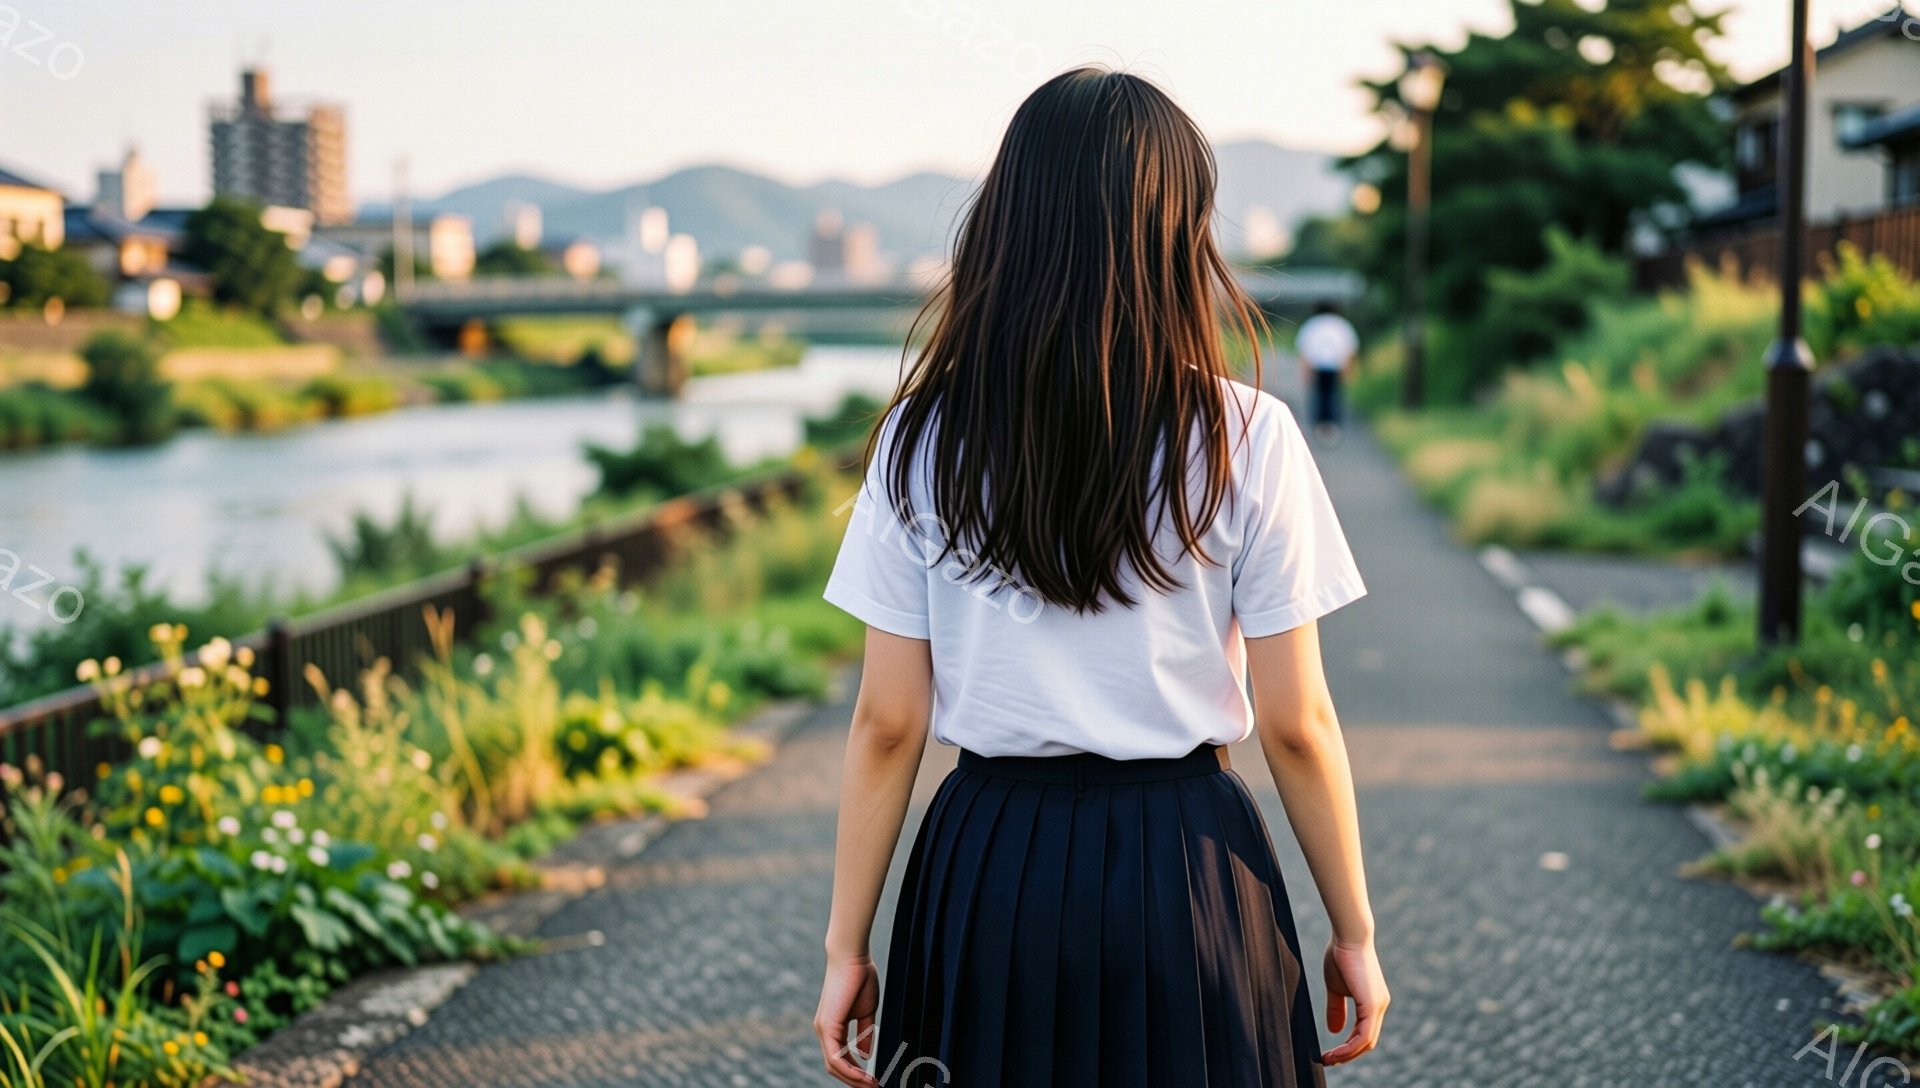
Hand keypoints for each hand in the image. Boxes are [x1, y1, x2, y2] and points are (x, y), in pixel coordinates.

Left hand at [814, 952, 880, 1085]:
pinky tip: (864, 1076)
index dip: (856, 1073)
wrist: (853, 956)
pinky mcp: (827, 1025)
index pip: (840, 1058)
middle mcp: (823, 1030)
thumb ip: (865, 1033)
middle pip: (835, 1067)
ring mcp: (823, 1029)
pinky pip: (835, 1056)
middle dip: (854, 1081)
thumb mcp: (866, 1012)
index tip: (874, 1081)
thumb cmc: (860, 977)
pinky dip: (850, 1069)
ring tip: (872, 1086)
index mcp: (832, 1027)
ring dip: (853, 1079)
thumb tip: (867, 1055)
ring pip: (833, 1066)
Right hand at [1321, 937, 1388, 1065]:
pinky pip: (1363, 1036)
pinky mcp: (1372, 1005)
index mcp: (1373, 1002)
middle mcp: (1380, 1006)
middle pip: (1367, 1042)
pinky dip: (1349, 1048)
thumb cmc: (1341, 956)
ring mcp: (1378, 1006)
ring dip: (1347, 1055)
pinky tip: (1335, 1052)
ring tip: (1329, 1059)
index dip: (1348, 1046)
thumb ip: (1336, 1009)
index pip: (1364, 1032)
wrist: (1348, 937)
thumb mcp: (1336, 988)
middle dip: (1348, 1055)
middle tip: (1328, 1060)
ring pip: (1366, 1042)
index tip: (1330, 1053)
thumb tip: (1334, 1030)